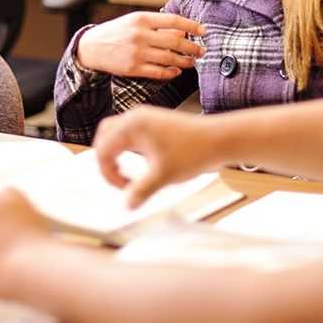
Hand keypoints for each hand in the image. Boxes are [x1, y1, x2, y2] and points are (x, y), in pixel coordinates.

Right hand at [76, 12, 204, 79]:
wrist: (91, 47)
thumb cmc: (116, 32)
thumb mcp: (134, 22)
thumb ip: (157, 25)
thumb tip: (182, 31)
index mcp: (141, 19)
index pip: (174, 20)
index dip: (192, 25)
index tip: (204, 30)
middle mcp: (140, 35)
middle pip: (175, 41)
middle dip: (192, 47)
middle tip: (201, 50)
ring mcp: (136, 53)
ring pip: (169, 58)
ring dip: (184, 61)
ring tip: (191, 61)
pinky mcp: (133, 68)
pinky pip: (158, 72)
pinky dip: (170, 72)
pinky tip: (176, 71)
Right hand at [94, 106, 220, 208]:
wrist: (219, 139)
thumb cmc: (193, 152)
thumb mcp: (163, 176)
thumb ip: (141, 191)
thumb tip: (126, 205)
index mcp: (132, 126)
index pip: (103, 149)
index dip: (108, 173)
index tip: (124, 188)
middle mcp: (135, 117)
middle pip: (104, 135)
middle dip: (106, 159)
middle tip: (118, 179)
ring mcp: (145, 117)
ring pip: (116, 132)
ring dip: (116, 152)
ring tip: (127, 173)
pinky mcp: (154, 121)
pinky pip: (130, 132)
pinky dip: (127, 147)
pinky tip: (140, 163)